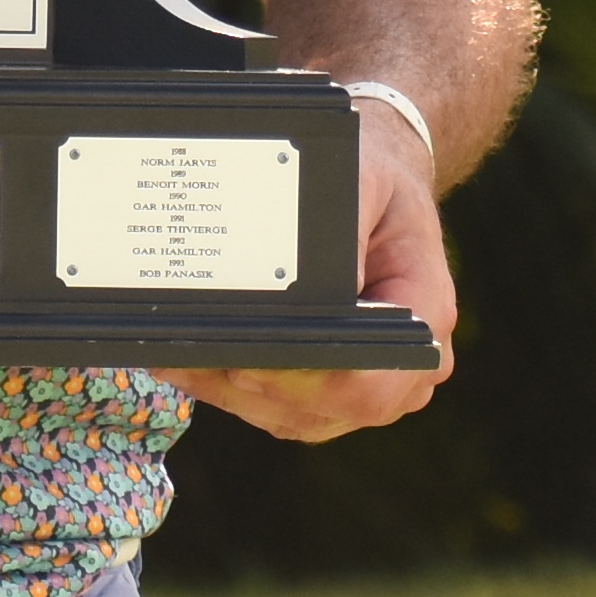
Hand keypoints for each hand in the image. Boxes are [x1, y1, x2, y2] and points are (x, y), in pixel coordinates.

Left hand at [175, 108, 459, 442]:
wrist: (379, 183)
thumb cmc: (372, 178)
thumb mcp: (359, 178)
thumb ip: (334, 228)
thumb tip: (300, 281)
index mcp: (422, 314)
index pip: (370, 383)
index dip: (305, 385)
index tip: (244, 362)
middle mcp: (405, 364)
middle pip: (325, 411)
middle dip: (250, 388)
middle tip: (184, 357)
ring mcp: (368, 384)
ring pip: (294, 418)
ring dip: (231, 393)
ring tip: (173, 355)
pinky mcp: (332, 390)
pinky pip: (280, 409)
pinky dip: (232, 390)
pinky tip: (190, 360)